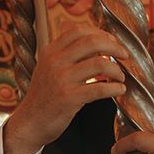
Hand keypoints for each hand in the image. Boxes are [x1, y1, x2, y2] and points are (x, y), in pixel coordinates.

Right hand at [3, 28, 129, 153]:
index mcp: (51, 51)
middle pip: (93, 42)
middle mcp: (55, 61)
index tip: (113, 42)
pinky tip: (120, 90)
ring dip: (117, 70)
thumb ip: (66, 55)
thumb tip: (95, 42)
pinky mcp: (69, 98)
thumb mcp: (48, 68)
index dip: (101, 33)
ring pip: (100, 63)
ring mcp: (62, 79)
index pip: (80, 30)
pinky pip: (100, 89)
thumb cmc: (44, 97)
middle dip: (115, 47)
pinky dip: (115, 88)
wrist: (29, 123)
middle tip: (125, 56)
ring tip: (120, 77)